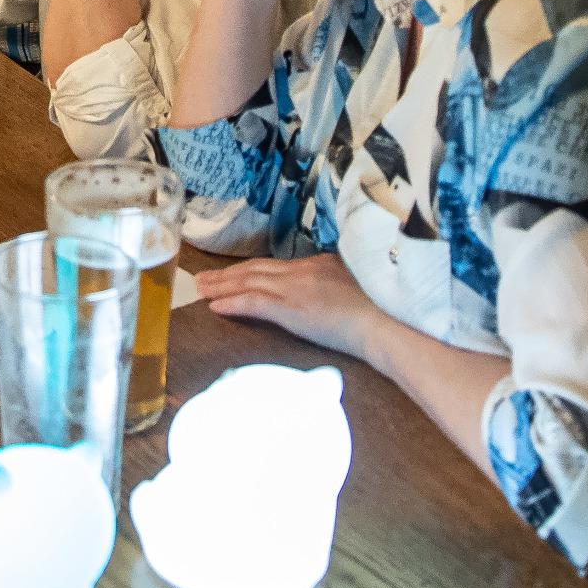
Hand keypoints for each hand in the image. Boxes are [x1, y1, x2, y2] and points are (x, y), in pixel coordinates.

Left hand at [197, 253, 385, 361]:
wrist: (387, 322)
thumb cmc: (383, 311)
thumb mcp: (357, 286)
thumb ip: (337, 284)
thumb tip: (330, 291)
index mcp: (317, 264)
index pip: (274, 266)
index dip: (249, 270)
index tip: (232, 274)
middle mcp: (301, 271)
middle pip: (255, 269)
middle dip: (227, 274)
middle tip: (203, 277)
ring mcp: (294, 288)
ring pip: (248, 282)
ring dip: (221, 286)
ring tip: (200, 290)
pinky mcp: (291, 308)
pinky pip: (253, 302)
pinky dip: (232, 303)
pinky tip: (215, 307)